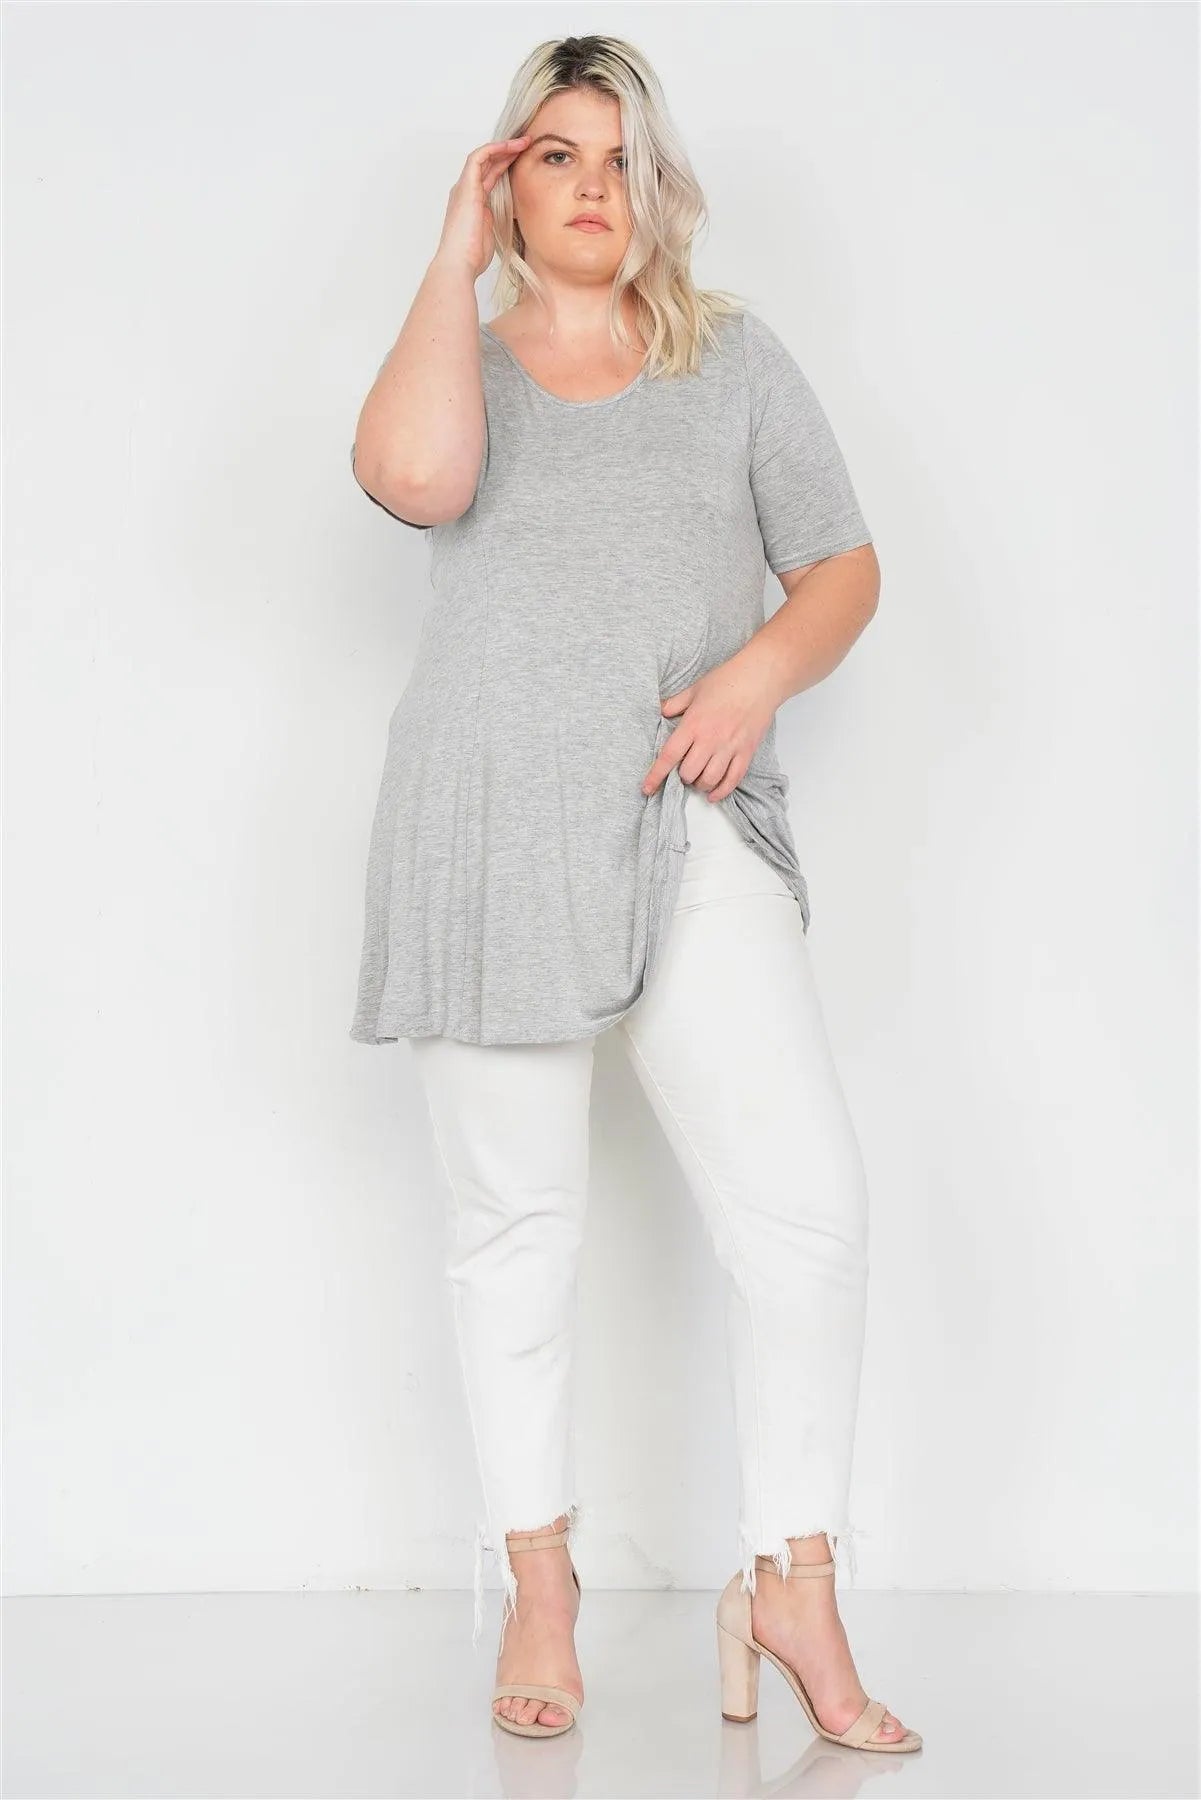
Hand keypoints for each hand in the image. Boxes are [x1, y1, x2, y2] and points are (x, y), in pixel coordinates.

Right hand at [434, 135, 530, 281]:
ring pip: (483, 156)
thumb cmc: (473, 257)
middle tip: (527, 144)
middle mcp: (465, 192)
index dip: (506, 166)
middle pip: (487, 164)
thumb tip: (513, 215)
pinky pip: (478, 157)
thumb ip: (498, 220)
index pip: (489, 177)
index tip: (524, 160)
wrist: (458, 264)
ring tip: (523, 141)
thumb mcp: (491, 234)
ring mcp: (464, 188)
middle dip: (507, 152)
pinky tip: (510, 146)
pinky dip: (494, 149)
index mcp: (472, 204)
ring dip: (503, 146)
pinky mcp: (466, 187)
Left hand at [640, 651, 781, 801]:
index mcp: (693, 724)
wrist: (760, 678)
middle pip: (688, 773)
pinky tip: (714, 794)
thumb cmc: (727, 680)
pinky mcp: (746, 752)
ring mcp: (729, 747)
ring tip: (699, 779)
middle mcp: (710, 739)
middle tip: (684, 770)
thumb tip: (660, 711)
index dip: (656, 775)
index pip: (669, 756)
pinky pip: (733, 780)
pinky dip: (721, 791)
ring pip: (709, 780)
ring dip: (700, 785)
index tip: (647, 788)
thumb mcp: (694, 689)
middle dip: (683, 776)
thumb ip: (675, 703)